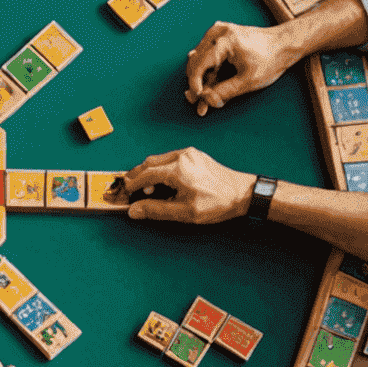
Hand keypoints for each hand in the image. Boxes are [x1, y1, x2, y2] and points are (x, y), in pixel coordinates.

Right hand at [122, 148, 254, 223]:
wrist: (242, 193)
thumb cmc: (217, 203)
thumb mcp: (184, 212)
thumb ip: (156, 210)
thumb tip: (135, 210)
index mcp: (177, 170)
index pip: (145, 175)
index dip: (132, 185)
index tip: (125, 193)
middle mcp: (181, 157)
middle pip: (149, 163)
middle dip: (137, 176)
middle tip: (130, 189)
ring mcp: (189, 154)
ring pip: (159, 159)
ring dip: (149, 171)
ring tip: (148, 189)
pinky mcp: (195, 155)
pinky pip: (170, 158)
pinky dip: (161, 168)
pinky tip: (164, 181)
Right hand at [185, 20, 296, 114]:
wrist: (284, 43)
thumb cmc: (270, 59)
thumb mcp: (248, 80)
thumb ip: (225, 91)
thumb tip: (206, 101)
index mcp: (225, 40)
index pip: (199, 64)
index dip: (195, 84)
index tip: (196, 99)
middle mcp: (217, 32)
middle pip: (196, 62)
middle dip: (197, 84)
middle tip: (199, 103)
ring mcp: (217, 31)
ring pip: (200, 60)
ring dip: (202, 79)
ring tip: (205, 98)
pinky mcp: (220, 35)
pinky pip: (208, 55)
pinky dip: (209, 71)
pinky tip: (209, 86)